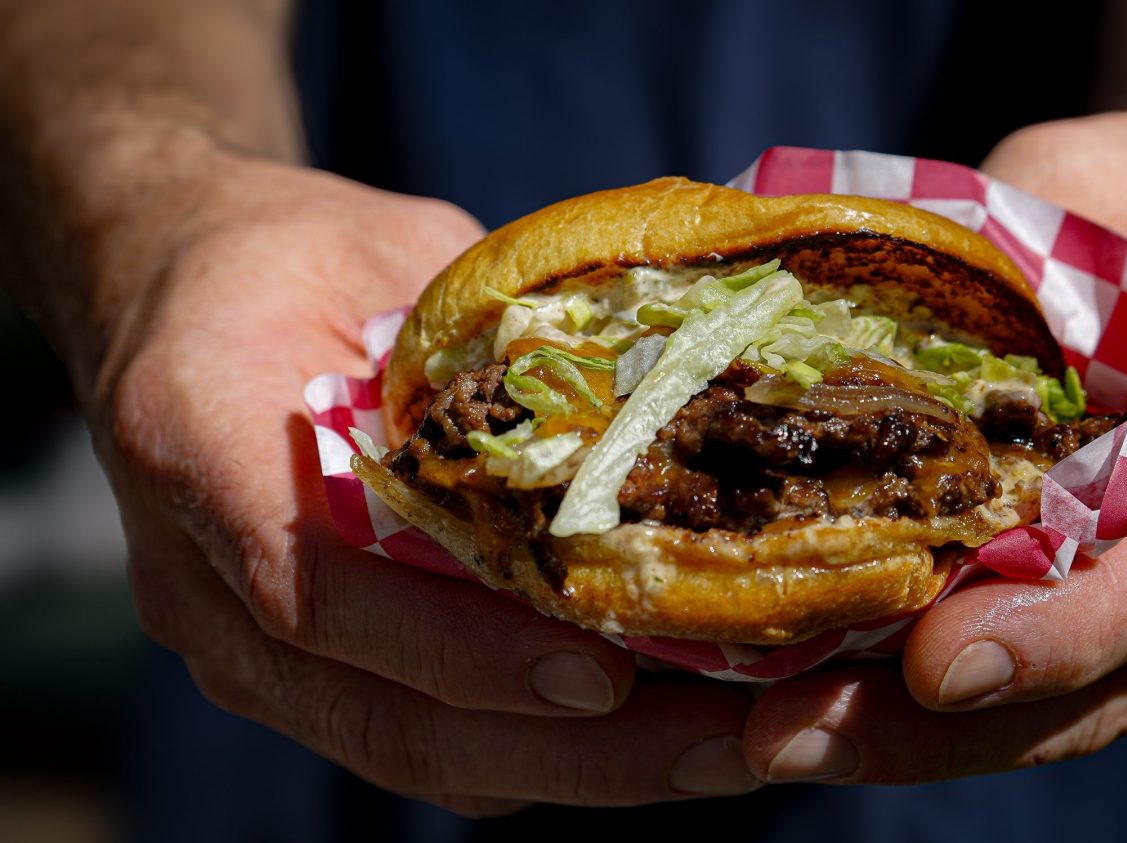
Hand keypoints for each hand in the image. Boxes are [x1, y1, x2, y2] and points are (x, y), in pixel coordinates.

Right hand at [90, 145, 758, 811]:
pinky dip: (535, 754)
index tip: (599, 674)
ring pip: (408, 752)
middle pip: (380, 716)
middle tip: (716, 749)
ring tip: (711, 756)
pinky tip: (645, 737)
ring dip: (570, 773)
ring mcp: (240, 642)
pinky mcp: (296, 669)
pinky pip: (417, 738)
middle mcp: (199, 576)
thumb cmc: (291, 257)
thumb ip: (489, 346)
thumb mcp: (388, 255)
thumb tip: (660, 410)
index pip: (318, 589)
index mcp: (200, 440)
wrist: (179, 288)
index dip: (459, 648)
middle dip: (565, 757)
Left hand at [742, 85, 1126, 781]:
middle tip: (792, 736)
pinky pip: (1038, 678)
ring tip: (774, 739)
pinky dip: (928, 708)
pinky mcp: (1119, 598)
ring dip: (919, 742)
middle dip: (950, 728)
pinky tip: (817, 703)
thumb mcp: (1098, 174)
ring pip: (1069, 706)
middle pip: (1114, 672)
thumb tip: (849, 292)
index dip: (1076, 626)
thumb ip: (1009, 241)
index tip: (943, 666)